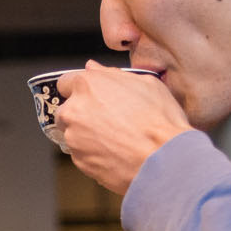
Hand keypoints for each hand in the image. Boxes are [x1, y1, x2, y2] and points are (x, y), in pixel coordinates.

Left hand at [53, 61, 191, 194]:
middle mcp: (74, 110)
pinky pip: (81, 154)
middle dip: (81, 114)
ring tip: (115, 138)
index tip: (89, 96)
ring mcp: (74, 138)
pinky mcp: (79, 162)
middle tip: (107, 120)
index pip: (65, 82)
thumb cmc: (159, 120)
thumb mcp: (145, 83)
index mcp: (88, 85)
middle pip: (66, 110)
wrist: (164, 158)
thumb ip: (112, 74)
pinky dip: (93, 153)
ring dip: (86, 135)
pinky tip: (115, 152)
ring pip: (72, 134)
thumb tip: (94, 68)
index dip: (79, 89)